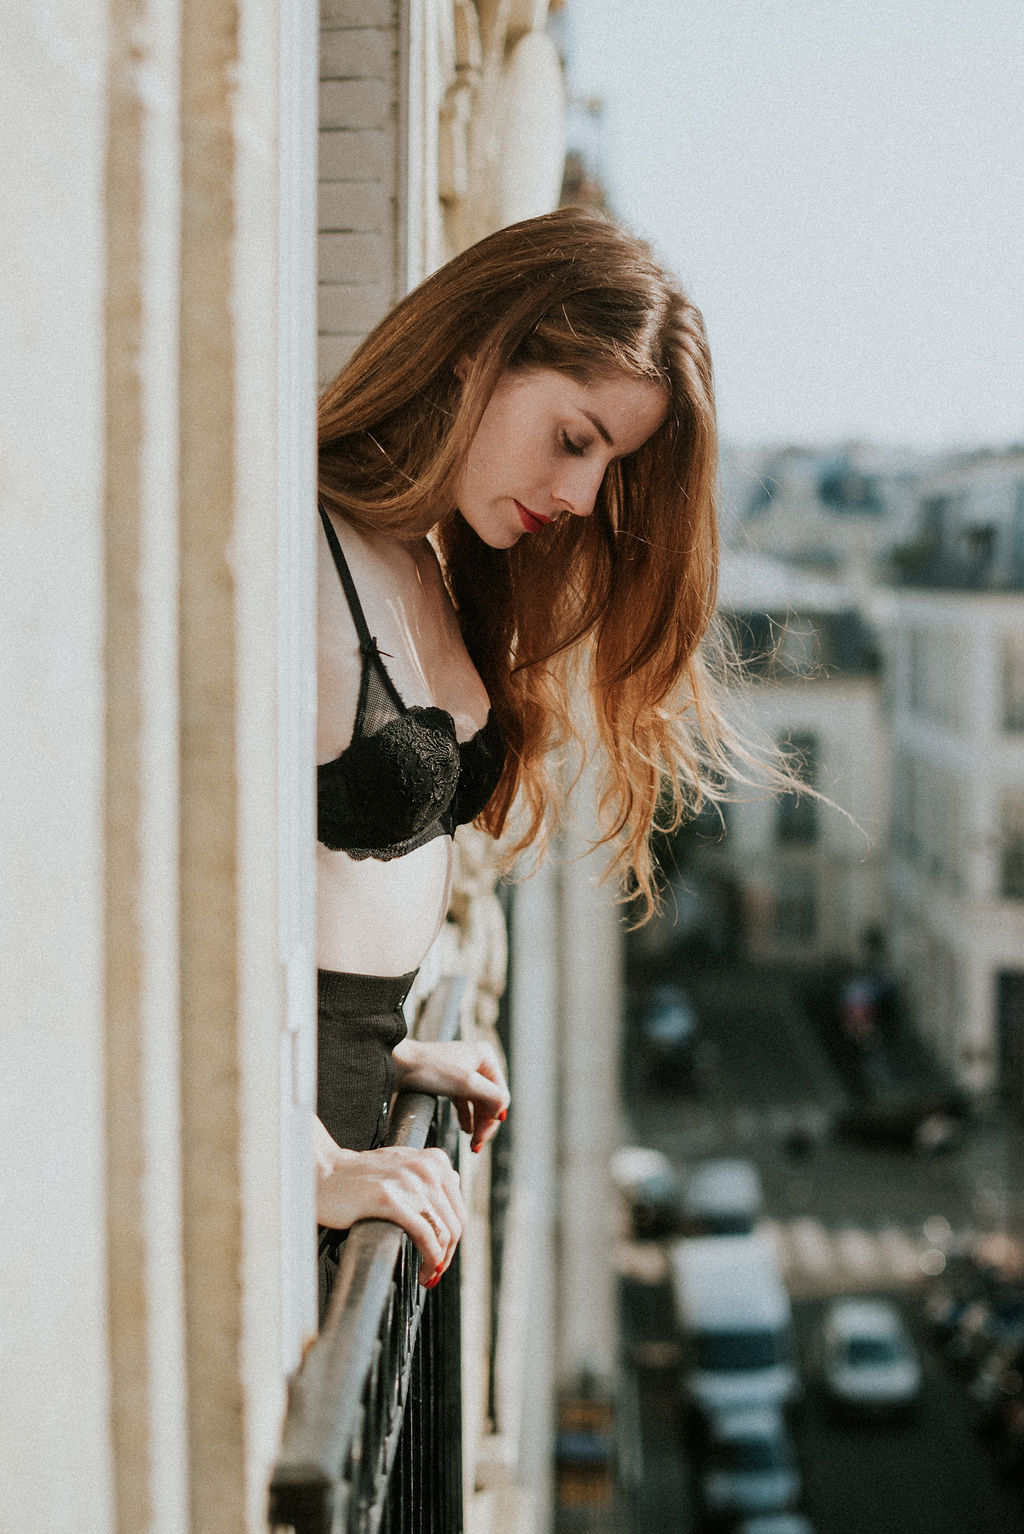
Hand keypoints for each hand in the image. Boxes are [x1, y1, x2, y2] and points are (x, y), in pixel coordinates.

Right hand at [315, 1118, 465, 1285]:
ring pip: (443, 1231)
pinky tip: (421, 1272)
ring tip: (427, 1276)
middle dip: (448, 1254)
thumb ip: (429, 1178)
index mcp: (434, 1160)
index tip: (442, 1255)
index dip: (454, 1238)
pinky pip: (424, 1234)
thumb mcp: (402, 1167)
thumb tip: (454, 1199)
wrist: (323, 1176)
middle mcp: (426, 1167)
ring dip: (439, 1261)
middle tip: (434, 1272)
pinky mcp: (389, 1198)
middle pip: (454, 1222)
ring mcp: (408, 1181)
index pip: (458, 1208)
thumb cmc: (359, 1178)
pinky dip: (429, 1258)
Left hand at [391, 1037, 509, 1152]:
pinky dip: (467, 1116)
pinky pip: (465, 1101)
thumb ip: (493, 1097)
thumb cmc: (431, 1069)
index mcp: (486, 1056)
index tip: (482, 1137)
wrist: (398, 1065)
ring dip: (477, 1123)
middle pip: (490, 1099)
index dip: (494, 1118)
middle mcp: (478, 1061)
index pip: (500, 1094)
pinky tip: (466, 1130)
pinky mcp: (450, 1080)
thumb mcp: (467, 1083)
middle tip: (476, 1146)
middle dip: (485, 1123)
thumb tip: (503, 1112)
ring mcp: (464, 1071)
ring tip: (472, 1144)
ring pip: (478, 1102)